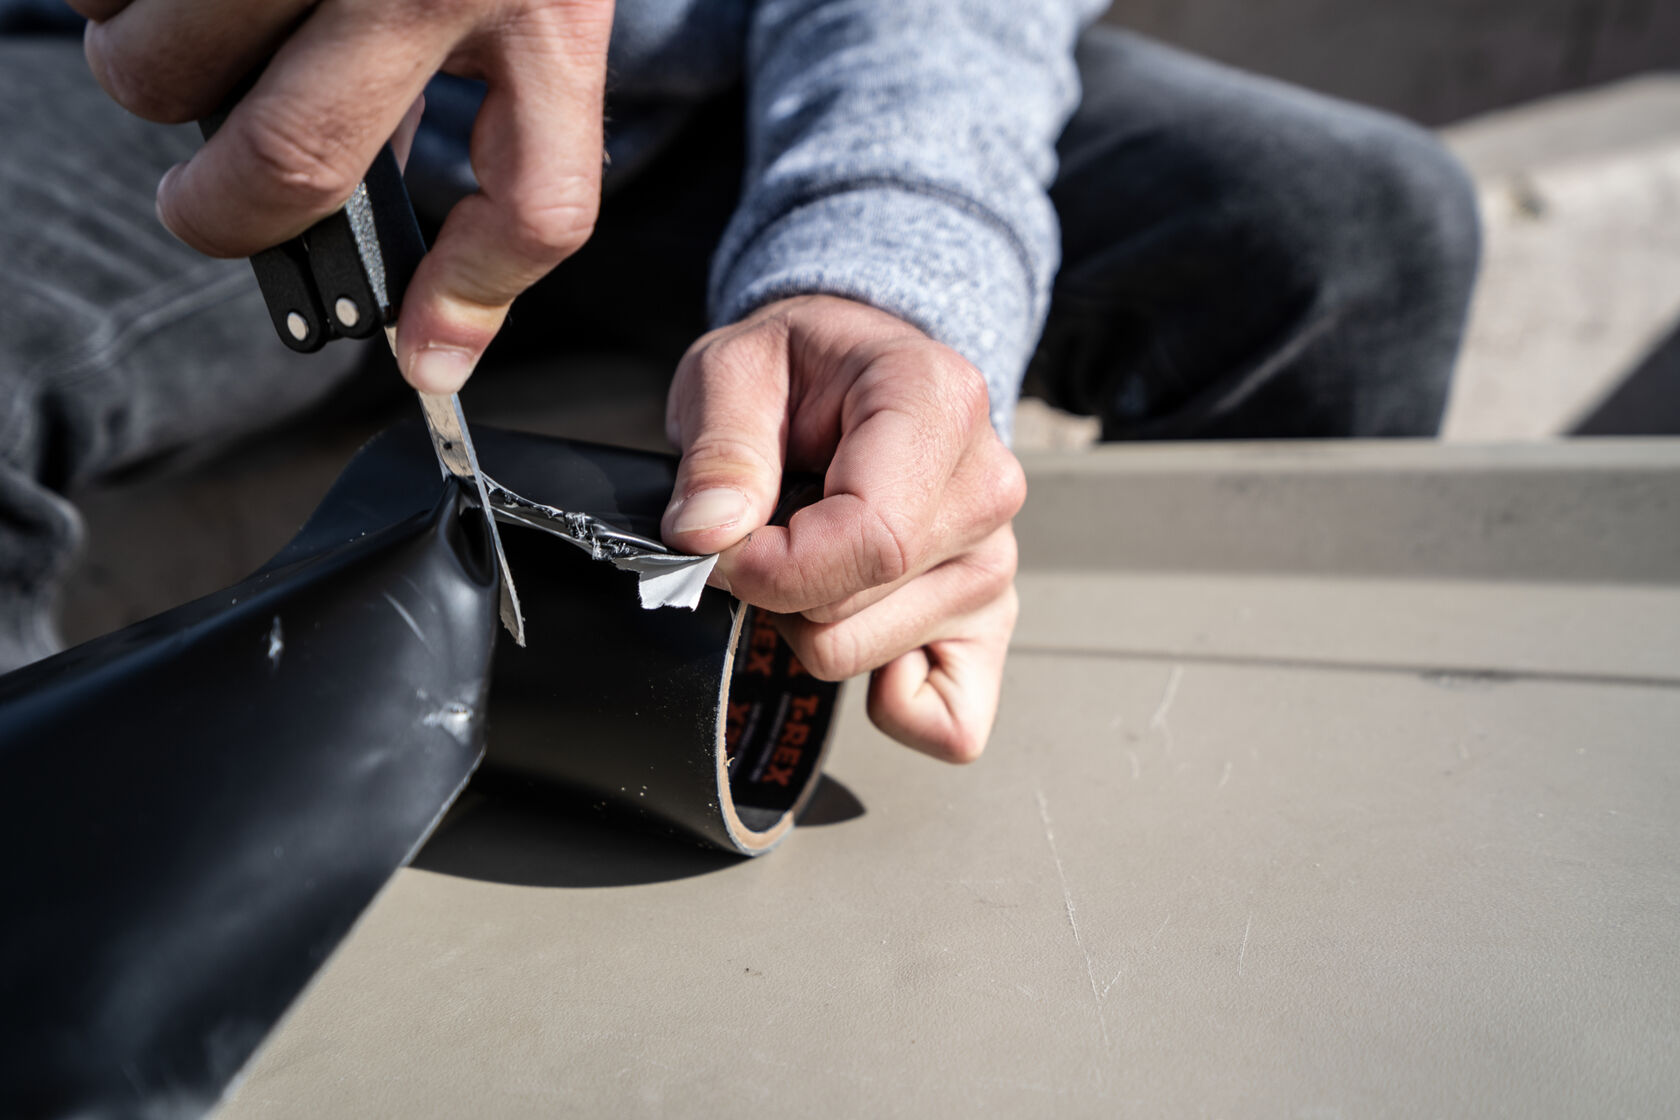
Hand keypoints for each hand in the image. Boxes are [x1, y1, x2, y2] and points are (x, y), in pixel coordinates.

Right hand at [71, 0, 614, 393]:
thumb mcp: (541, 2)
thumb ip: (498, 134)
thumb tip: (432, 320)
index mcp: (541, 5)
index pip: (537, 203)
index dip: (468, 297)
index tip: (417, 351)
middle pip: (289, 164)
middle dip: (219, 212)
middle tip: (210, 200)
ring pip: (159, 67)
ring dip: (149, 78)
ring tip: (195, 42)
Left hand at [661, 296, 1025, 762]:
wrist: (858, 369)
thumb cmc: (804, 368)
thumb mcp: (734, 370)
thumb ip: (720, 449)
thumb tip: (705, 536)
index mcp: (937, 407)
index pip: (870, 539)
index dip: (772, 567)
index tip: (720, 545)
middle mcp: (987, 489)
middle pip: (853, 607)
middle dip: (776, 585)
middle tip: (770, 520)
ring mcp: (996, 562)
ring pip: (867, 656)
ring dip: (809, 620)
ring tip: (815, 544)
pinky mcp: (991, 619)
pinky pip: (950, 721)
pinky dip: (887, 697)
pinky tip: (855, 624)